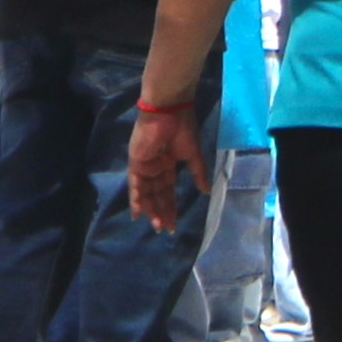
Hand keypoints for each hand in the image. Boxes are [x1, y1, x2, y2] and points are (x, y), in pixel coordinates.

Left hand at [130, 99, 205, 227]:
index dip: (171, 207)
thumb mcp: (193, 155)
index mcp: (167, 165)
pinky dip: (137, 198)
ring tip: (157, 225)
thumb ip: (198, 173)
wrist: (170, 111)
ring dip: (150, 209)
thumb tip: (207, 191)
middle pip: (157, 195)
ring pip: (146, 193)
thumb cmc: (183, 129)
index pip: (168, 191)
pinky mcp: (136, 162)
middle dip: (161, 212)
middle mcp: (154, 168)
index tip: (174, 224)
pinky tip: (139, 212)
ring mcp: (144, 165)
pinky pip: (135, 184)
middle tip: (166, 229)